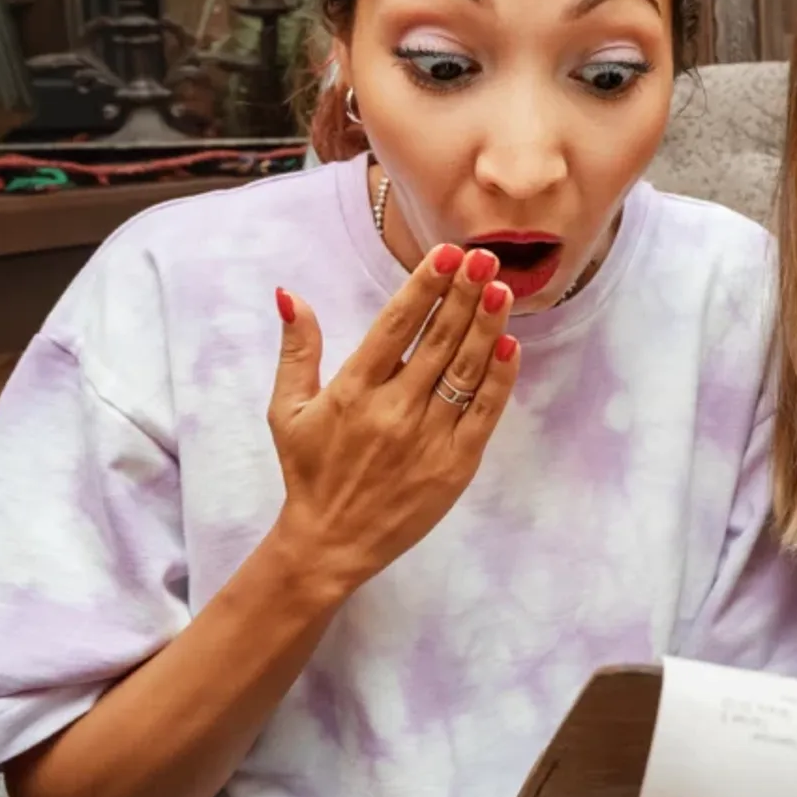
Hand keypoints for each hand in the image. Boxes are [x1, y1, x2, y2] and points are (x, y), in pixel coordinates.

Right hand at [268, 245, 520, 596]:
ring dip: (486, 327)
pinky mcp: (454, 466)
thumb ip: (297, 350)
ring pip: (465, 372)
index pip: (396, 326)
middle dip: (463, 294)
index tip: (447, 253)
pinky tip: (509, 346)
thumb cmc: (308, 471)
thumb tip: (290, 294)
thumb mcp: (288, 409)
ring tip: (500, 289)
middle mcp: (393, 410)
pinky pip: (483, 415)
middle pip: (438, 341)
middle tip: (484, 257)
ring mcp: (428, 438)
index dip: (424, 287)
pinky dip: (499, 380)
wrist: (329, 543)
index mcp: (353, 391)